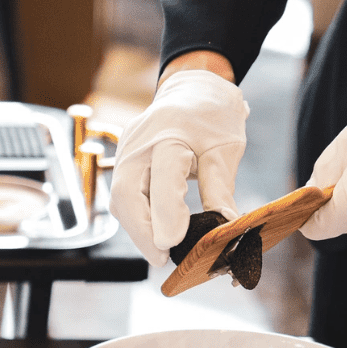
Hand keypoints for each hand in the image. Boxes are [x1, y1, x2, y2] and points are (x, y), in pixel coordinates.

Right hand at [109, 69, 248, 265]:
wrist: (192, 89)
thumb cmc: (212, 117)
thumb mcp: (226, 149)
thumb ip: (221, 189)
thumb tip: (226, 228)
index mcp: (171, 133)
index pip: (164, 175)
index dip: (167, 212)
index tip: (172, 243)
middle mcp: (140, 143)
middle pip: (126, 194)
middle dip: (142, 232)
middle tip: (162, 258)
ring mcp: (126, 152)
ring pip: (120, 200)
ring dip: (138, 230)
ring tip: (161, 252)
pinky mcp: (123, 163)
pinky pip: (123, 197)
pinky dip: (138, 220)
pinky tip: (155, 235)